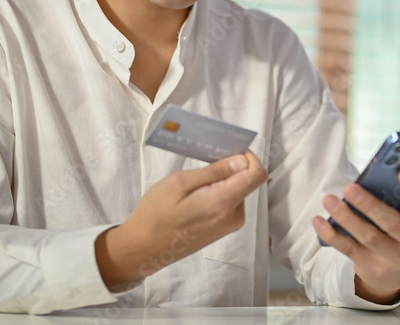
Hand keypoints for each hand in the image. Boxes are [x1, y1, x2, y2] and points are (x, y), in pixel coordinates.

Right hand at [96, 151, 266, 287]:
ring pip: (237, 191)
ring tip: (193, 185)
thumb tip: (241, 161)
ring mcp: (228, 226)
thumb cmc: (156, 213)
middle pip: (246, 181)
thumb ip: (215, 171)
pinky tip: (195, 197)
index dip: (247, 158)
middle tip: (202, 166)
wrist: (142, 248)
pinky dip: (217, 194)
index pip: (256, 174)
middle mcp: (233, 217)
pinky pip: (229, 203)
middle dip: (229, 169)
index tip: (227, 152)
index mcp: (224, 203)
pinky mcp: (222, 230)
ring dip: (221, 182)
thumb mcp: (180, 183)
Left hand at [312, 167, 399, 303]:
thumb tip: (377, 171)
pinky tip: (319, 220)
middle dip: (369, 204)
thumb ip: (399, 191)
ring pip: (368, 237)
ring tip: (329, 200)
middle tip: (350, 187)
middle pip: (392, 222)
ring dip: (346, 217)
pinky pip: (349, 250)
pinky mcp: (373, 267)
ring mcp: (396, 258)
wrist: (394, 263)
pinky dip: (332, 234)